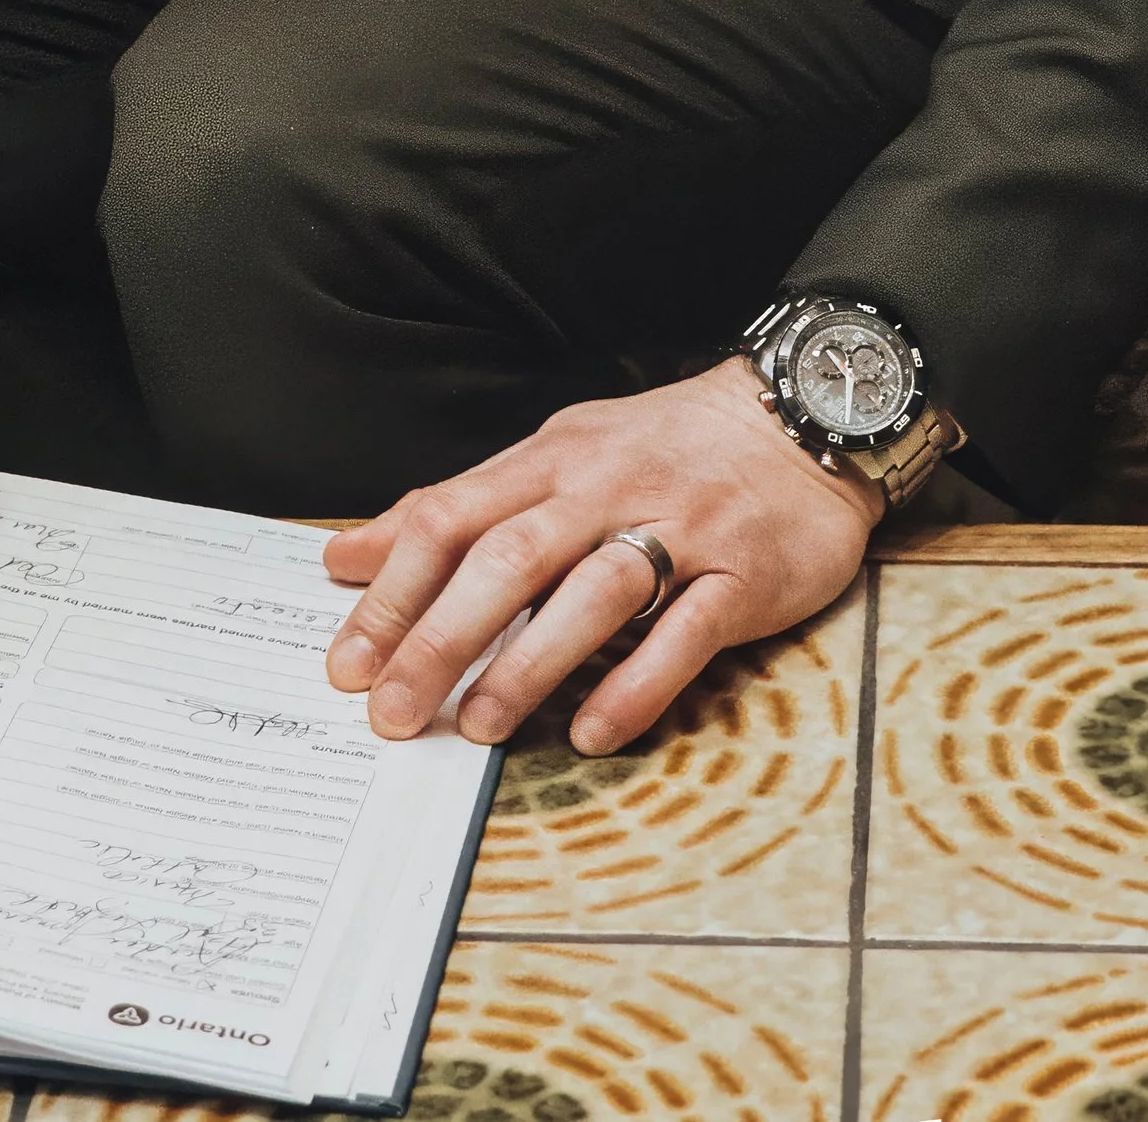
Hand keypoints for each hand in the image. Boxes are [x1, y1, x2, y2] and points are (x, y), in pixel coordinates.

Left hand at [322, 360, 879, 755]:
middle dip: (441, 638)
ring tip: (479, 726)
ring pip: (591, 593)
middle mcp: (604, 489)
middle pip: (508, 559)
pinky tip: (594, 729)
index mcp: (550, 460)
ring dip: (529, 663)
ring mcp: (678, 529)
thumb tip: (350, 552)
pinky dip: (637, 683)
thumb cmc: (663, 447)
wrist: (799, 417)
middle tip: (393, 710)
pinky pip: (685, 632)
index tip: (347, 658)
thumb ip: (460, 505)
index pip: (452, 518)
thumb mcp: (554, 454)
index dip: (393, 589)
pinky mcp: (741, 575)